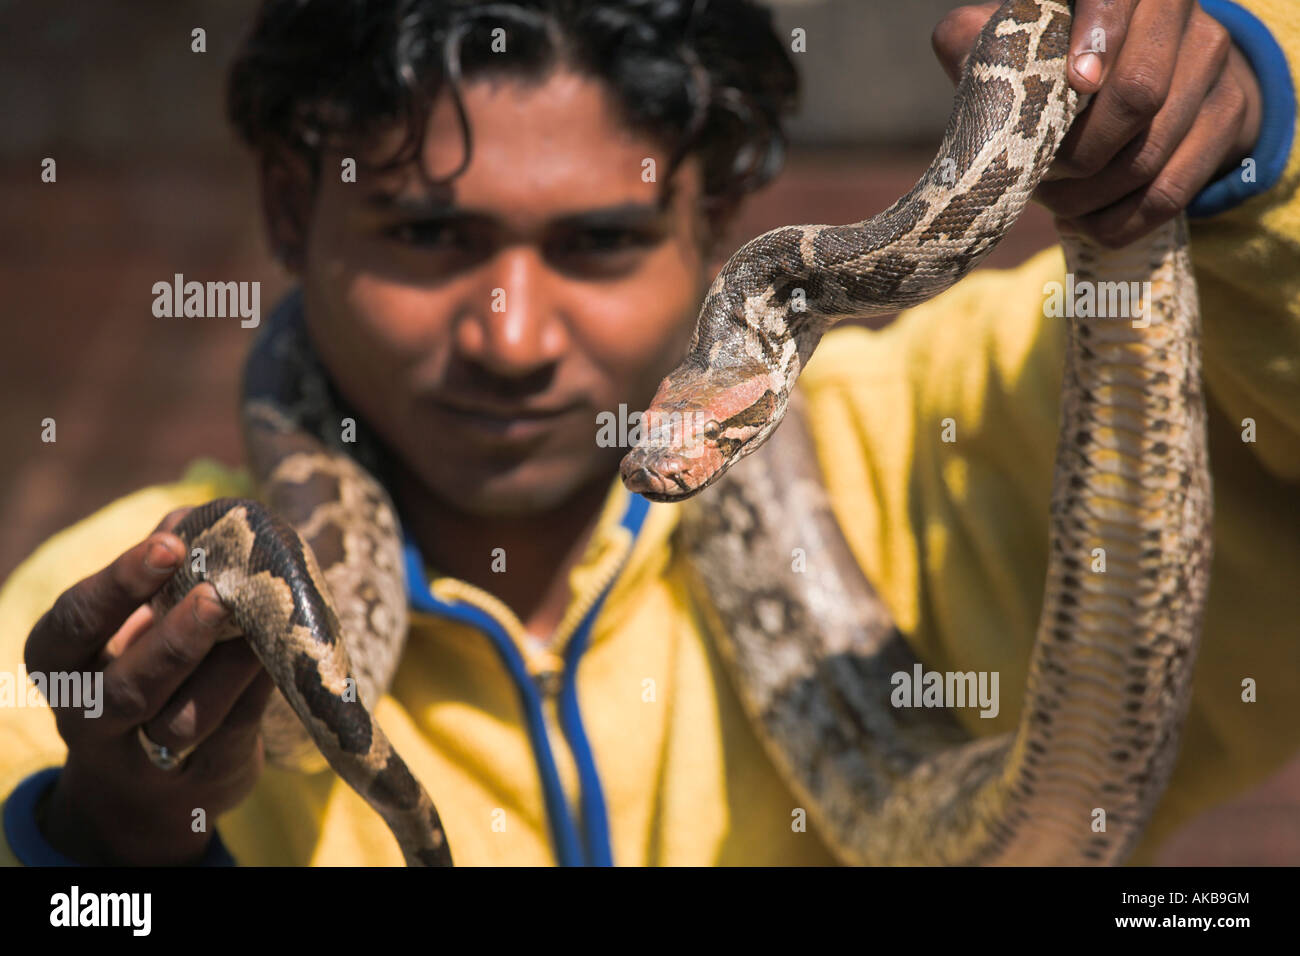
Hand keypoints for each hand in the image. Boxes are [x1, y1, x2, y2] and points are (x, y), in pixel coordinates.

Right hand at [24, 509, 272, 864]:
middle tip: (219, 593)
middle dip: (177, 638)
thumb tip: (195, 516)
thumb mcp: (136, 621)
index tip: (169, 545)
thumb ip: (162, 568)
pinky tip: (280, 655)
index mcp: (63, 665)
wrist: (149, 786)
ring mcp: (143, 762)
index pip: (74, 624)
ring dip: (228, 669)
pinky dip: (257, 693)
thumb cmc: (145, 667)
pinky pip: (232, 736)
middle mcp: (91, 719)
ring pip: (184, 720)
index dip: (120, 584)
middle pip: (129, 686)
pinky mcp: (202, 782)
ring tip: (261, 623)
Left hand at [932, 0, 1262, 246]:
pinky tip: (1081, 220)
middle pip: (1137, 94)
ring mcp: (1213, 69)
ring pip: (1148, 154)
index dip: (1099, 36)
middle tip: (1037, 171)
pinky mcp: (1227, 120)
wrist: (1163, 74)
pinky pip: (1168, 194)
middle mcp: (1183, 18)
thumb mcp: (1033, 39)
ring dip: (1085, 194)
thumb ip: (989, 34)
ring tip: (1050, 199)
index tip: (1075, 82)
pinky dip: (1115, 221)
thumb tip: (956, 43)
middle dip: (1075, 150)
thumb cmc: (1070, 56)